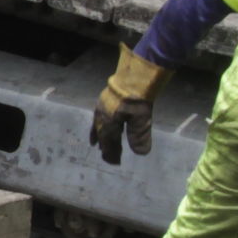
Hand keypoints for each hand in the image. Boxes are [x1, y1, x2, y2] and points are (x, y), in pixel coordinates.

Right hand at [90, 45, 168, 164]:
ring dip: (98, 136)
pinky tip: (99, 123)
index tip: (115, 163)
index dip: (112, 153)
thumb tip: (141, 154)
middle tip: (107, 156)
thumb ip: (139, 136)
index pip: (109, 142)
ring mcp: (101, 107)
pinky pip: (97, 116)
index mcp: (109, 122)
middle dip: (105, 146)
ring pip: (98, 126)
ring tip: (96, 145)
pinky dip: (97, 124)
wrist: (135, 75)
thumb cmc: (138, 98)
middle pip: (102, 135)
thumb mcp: (142, 119)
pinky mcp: (103, 100)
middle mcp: (102, 116)